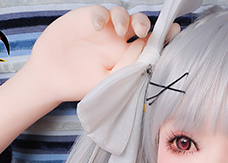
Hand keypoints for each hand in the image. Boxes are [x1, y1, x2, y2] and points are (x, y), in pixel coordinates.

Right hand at [22, 5, 178, 104]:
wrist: (51, 77)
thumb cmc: (80, 85)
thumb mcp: (107, 83)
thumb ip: (127, 69)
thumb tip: (145, 51)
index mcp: (128, 60)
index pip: (149, 47)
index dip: (163, 38)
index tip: (176, 31)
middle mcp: (119, 43)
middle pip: (140, 26)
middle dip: (146, 24)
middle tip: (143, 31)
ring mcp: (106, 30)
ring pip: (124, 14)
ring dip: (127, 18)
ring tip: (122, 30)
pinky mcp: (90, 18)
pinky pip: (102, 11)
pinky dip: (103, 15)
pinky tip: (98, 25)